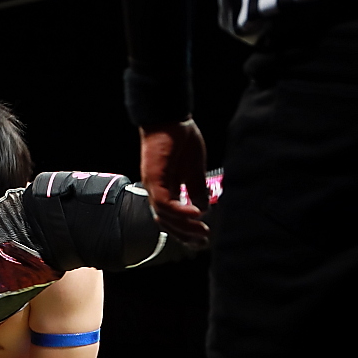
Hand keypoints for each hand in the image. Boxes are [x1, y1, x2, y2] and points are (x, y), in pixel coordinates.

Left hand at [140, 120, 208, 246]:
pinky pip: (164, 203)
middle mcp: (156, 192)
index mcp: (166, 191)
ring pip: (164, 216)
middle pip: (166, 223)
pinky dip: (179, 211)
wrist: (169, 117)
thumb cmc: (180, 139)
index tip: (203, 239)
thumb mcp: (195, 169)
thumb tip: (204, 209)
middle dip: (185, 234)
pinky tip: (195, 213)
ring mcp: (152, 186)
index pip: (172, 219)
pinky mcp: (153, 178)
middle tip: (204, 240)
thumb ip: (196, 189)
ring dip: (184, 225)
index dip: (186, 231)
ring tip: (202, 229)